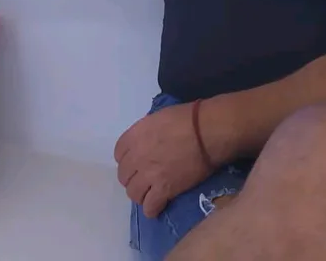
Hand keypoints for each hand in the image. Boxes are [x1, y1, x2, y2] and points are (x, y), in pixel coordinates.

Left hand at [114, 103, 210, 217]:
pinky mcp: (164, 190)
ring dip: (141, 193)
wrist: (207, 132)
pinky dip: (152, 208)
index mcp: (135, 135)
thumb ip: (146, 132)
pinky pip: (149, 207)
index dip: (128, 158)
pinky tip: (159, 204)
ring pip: (133, 193)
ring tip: (151, 192)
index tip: (137, 161)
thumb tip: (148, 141)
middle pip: (124, 175)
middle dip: (133, 177)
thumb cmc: (188, 118)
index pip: (118, 153)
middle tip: (145, 177)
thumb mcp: (159, 117)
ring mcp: (149, 174)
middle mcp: (137, 156)